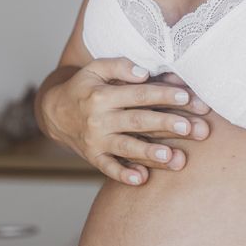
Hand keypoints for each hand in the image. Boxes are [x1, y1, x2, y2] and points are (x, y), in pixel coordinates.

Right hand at [38, 60, 209, 184]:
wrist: (53, 113)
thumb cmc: (83, 87)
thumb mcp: (95, 68)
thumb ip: (119, 66)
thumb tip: (143, 73)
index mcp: (103, 95)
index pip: (138, 94)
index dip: (163, 94)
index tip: (187, 96)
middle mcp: (99, 119)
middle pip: (138, 121)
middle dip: (167, 124)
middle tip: (193, 128)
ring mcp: (96, 141)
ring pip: (127, 147)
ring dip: (150, 154)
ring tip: (173, 157)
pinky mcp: (93, 158)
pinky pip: (108, 169)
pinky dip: (123, 175)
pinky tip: (141, 179)